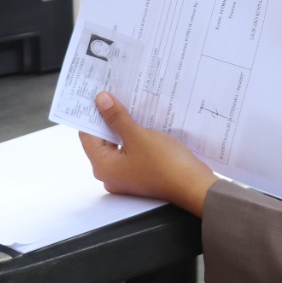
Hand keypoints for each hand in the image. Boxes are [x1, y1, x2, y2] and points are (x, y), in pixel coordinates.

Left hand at [79, 92, 217, 216]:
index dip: (91, 114)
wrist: (194, 186)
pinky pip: (131, 151)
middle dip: (108, 118)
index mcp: (103, 167)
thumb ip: (117, 118)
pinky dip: (134, 137)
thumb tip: (102, 102)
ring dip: (123, 126)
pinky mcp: (141, 174)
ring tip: (130, 106)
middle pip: (102, 140)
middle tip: (114, 96)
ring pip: (118, 145)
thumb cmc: (166, 166)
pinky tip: (143, 123)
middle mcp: (111, 175)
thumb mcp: (138, 136)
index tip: (97, 96)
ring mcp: (126, 176)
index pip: (87, 136)